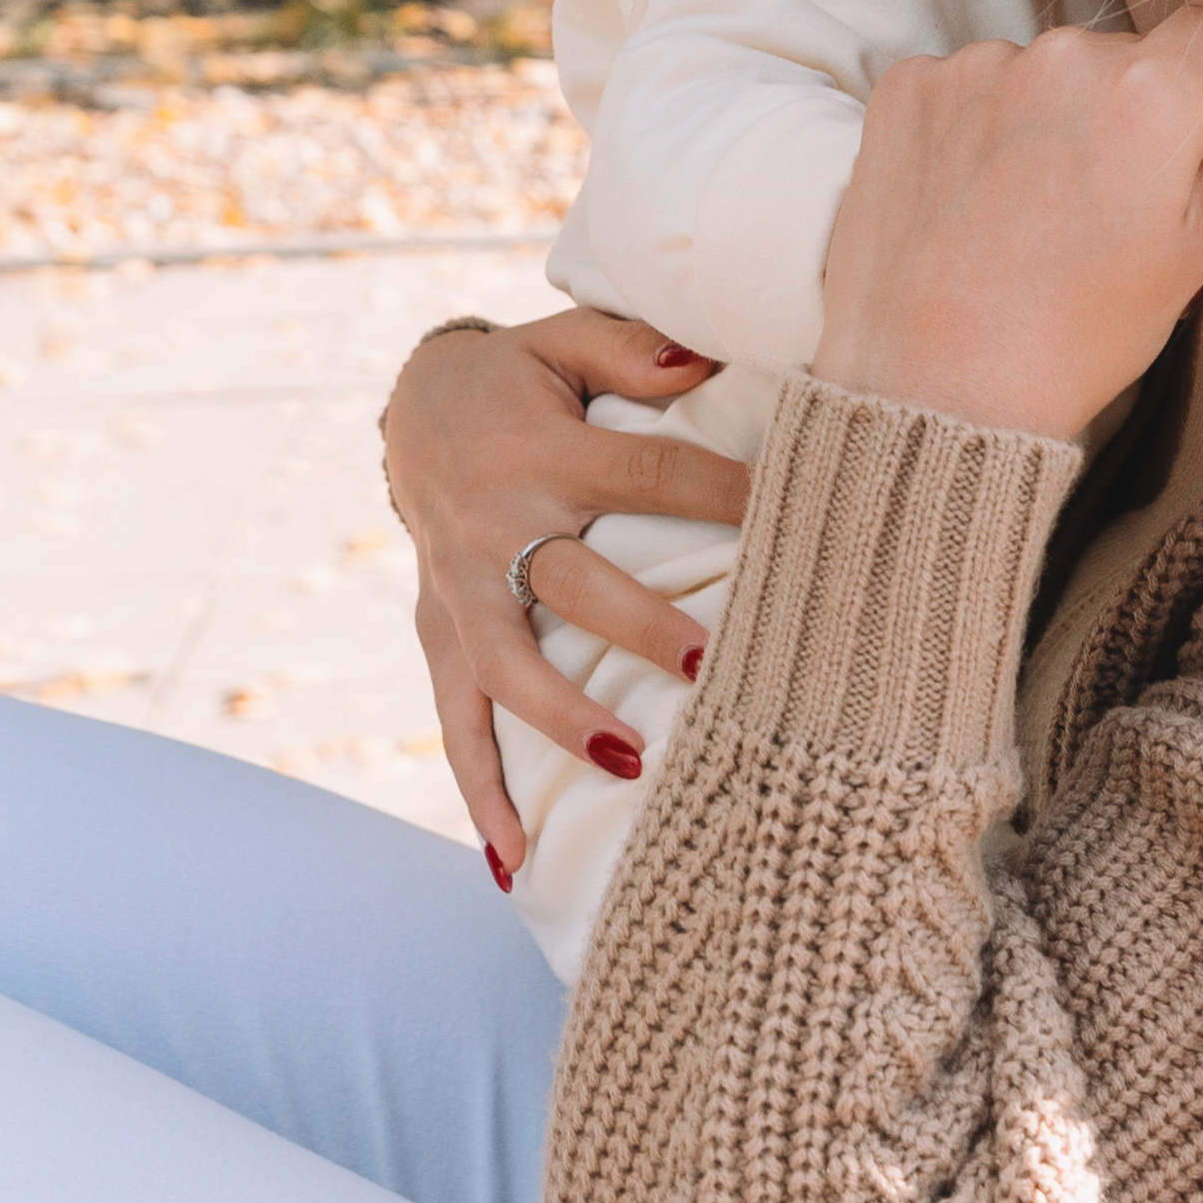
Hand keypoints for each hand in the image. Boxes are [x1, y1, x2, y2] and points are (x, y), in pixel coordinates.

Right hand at [382, 308, 748, 866]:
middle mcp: (494, 523)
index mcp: (540, 448)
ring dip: (561, 719)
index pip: (644, 472)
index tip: (791, 514)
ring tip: (628, 763)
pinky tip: (512, 862)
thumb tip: (707, 356)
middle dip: (637, 626)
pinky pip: (456, 720)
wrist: (411, 405)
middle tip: (710, 668)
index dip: (718, 489)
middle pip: (569, 582)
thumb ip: (635, 349)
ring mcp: (461, 587)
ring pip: (505, 665)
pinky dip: (480, 793)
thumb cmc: (520, 378)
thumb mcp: (566, 340)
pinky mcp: (440, 632)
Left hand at [812, 8, 1202, 443]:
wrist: (937, 389)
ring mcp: (977, 64)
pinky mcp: (908, 83)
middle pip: (1117, 54)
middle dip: (1116, 111)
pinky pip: (963, 85)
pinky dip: (968, 130)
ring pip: (1037, 70)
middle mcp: (1066, 53)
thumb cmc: (1080, 333)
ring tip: (1019, 216)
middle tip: (1090, 208)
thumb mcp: (1195, 246)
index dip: (1198, 89)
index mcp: (1156, 91)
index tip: (1172, 146)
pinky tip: (967, 203)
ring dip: (1038, 120)